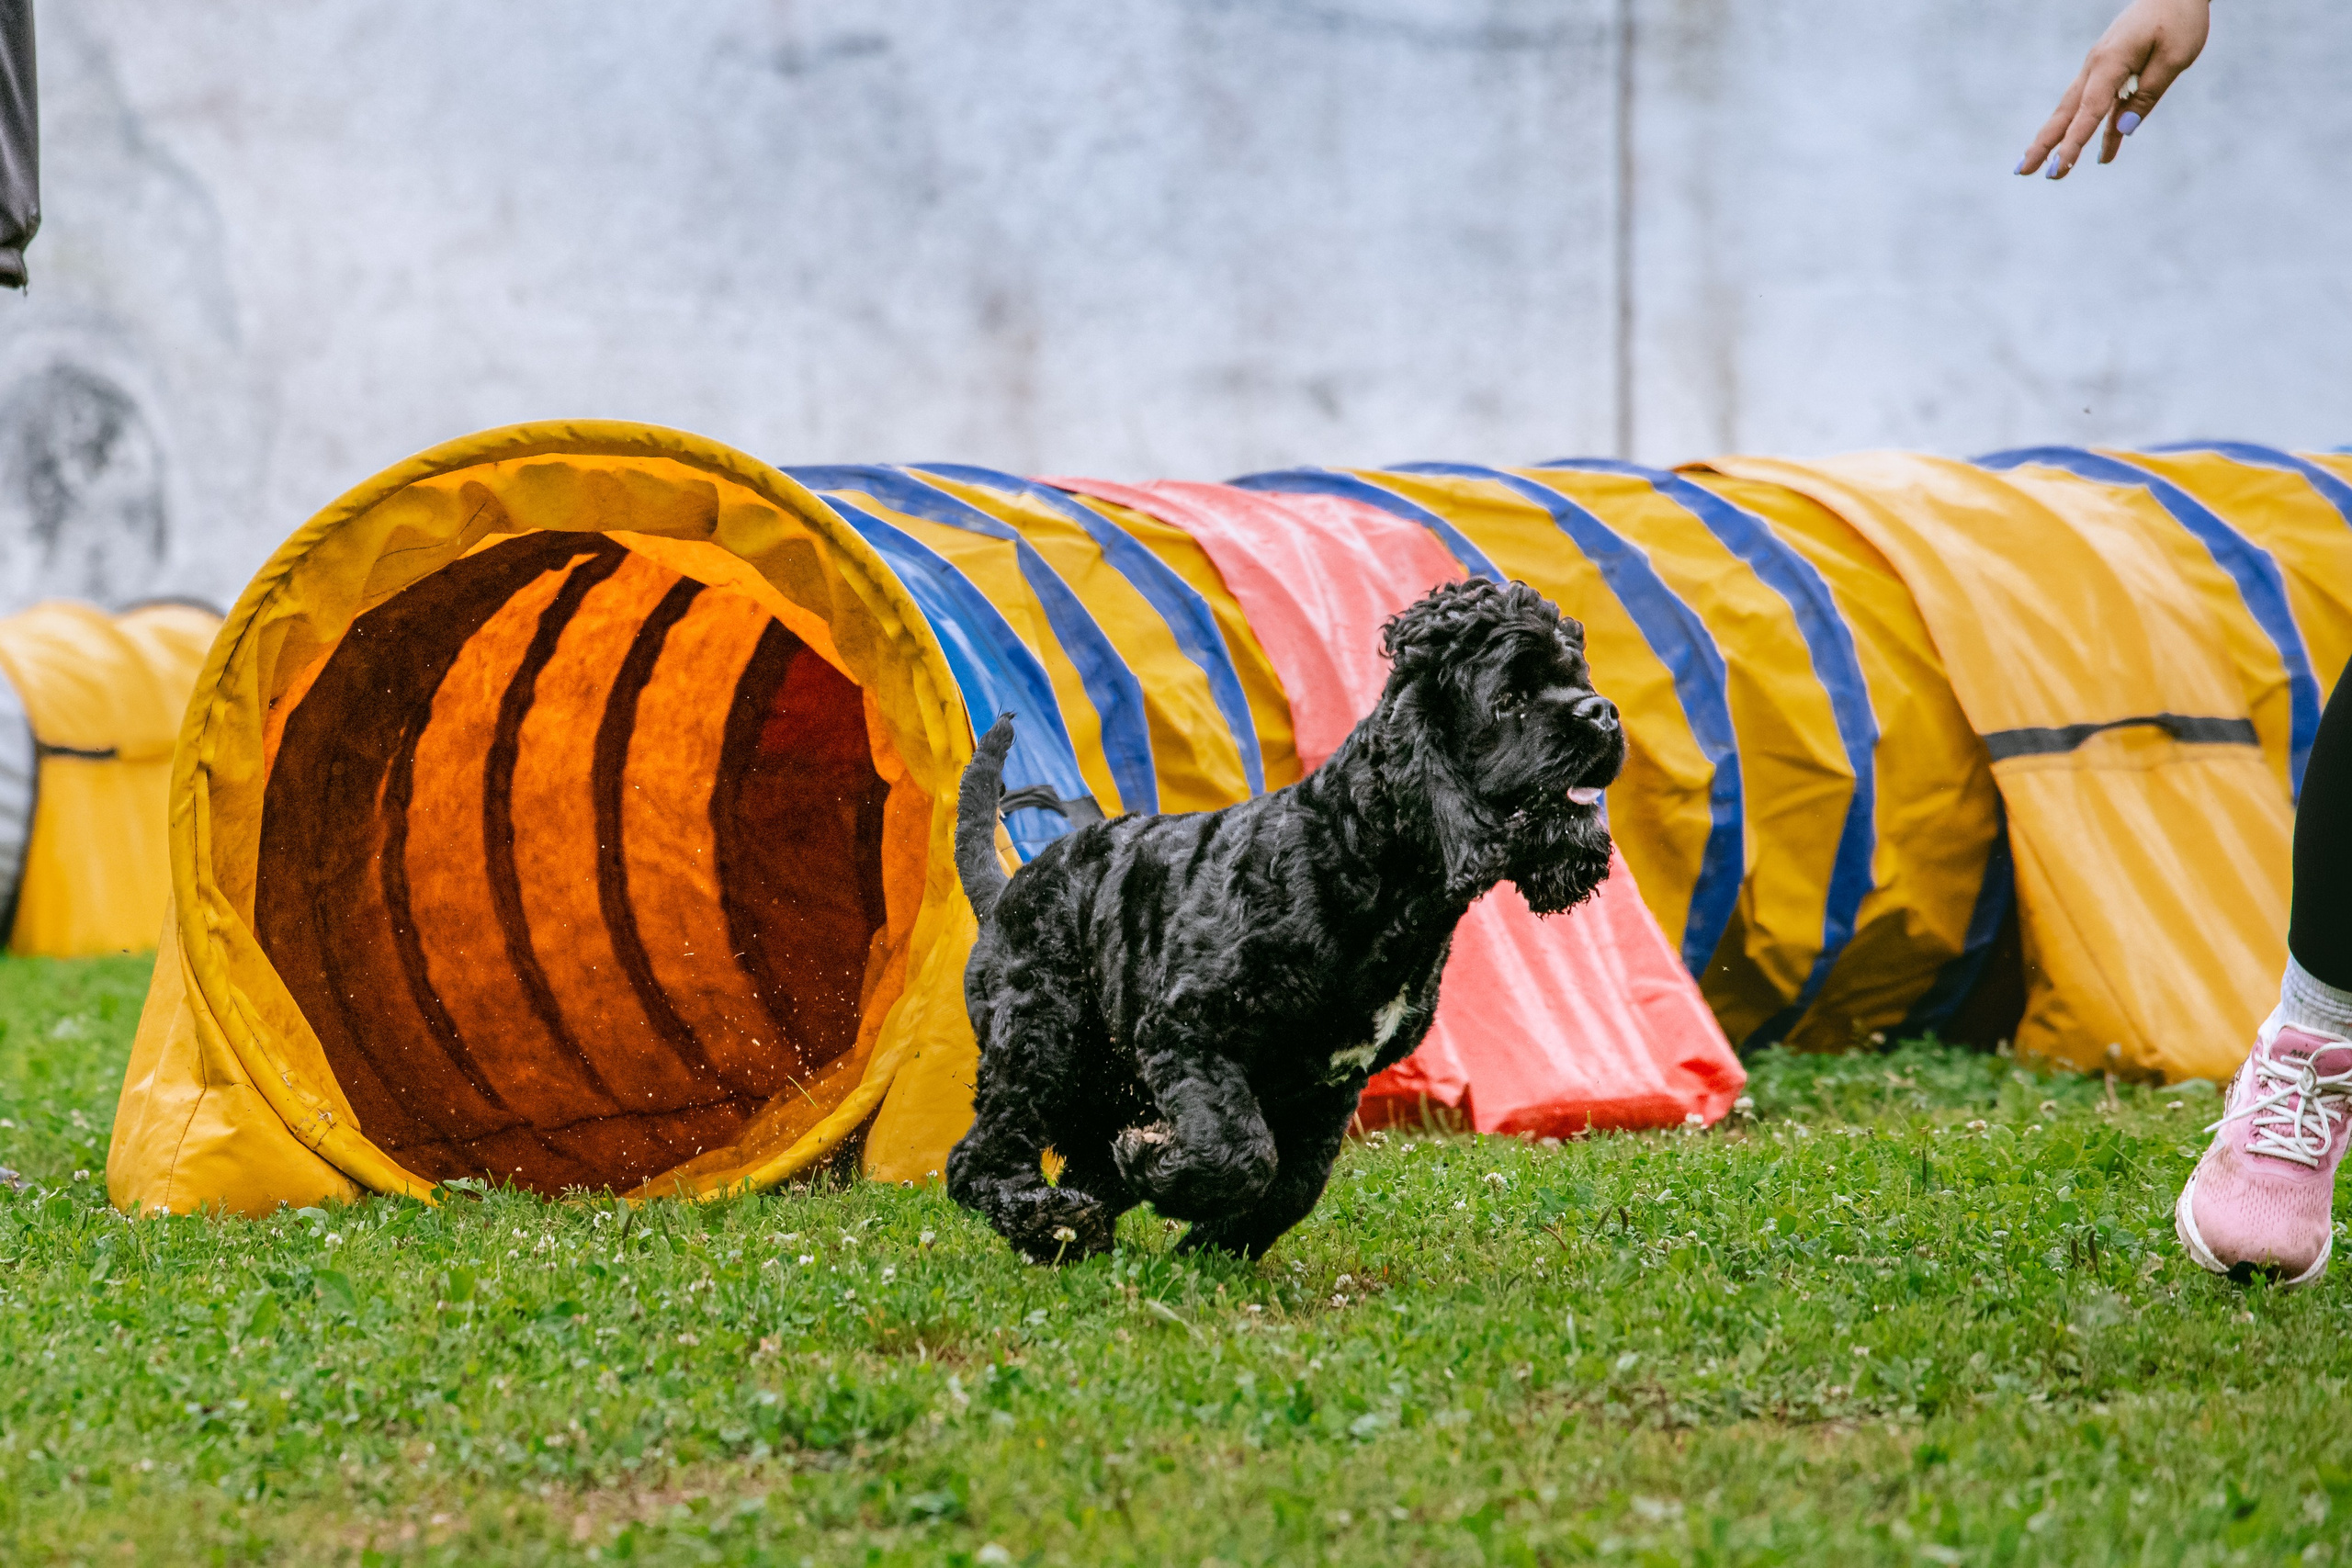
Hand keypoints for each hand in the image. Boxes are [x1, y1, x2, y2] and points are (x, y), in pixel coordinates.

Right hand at [2017, 0, 2209, 178]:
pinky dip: (2090, 128)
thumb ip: (2148, 94)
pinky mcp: (2107, 69)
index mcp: (2110, 62)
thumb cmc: (2179, 20)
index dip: (2072, 143)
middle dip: (2043, 144)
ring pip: (2072, 110)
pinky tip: (2103, 152)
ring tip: (2039, 166)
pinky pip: (2094, 104)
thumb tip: (2124, 129)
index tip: (2058, 169)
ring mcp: (2098, 68)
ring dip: (2054, 138)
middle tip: (2021, 171)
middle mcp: (2095, 67)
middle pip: (2065, 113)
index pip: (2088, 112)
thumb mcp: (2174, 57)